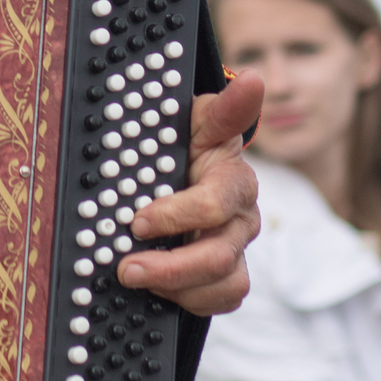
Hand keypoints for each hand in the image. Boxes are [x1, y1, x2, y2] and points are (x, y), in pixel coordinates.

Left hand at [116, 73, 262, 314]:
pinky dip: (191, 301)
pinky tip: (161, 291)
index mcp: (236, 180)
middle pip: (218, 255)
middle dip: (169, 265)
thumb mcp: (200, 120)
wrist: (191, 168)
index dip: (176, 216)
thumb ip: (226, 109)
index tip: (136, 220)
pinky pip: (223, 300)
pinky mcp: (230, 275)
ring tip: (134, 278)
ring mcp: (238, 249)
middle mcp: (243, 218)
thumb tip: (255, 80)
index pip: (215, 205)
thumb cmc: (190, 144)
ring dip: (177, 288)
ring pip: (223, 284)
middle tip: (125, 266)